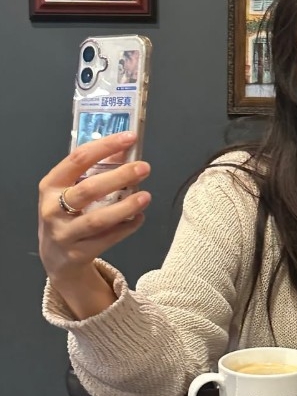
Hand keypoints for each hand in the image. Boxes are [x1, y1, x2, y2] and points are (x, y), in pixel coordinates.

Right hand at [38, 132, 150, 313]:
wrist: (56, 257)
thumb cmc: (67, 214)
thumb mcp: (71, 190)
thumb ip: (95, 171)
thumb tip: (125, 149)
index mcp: (51, 185)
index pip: (78, 159)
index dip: (105, 146)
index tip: (130, 138)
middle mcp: (53, 208)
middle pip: (88, 189)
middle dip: (119, 177)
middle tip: (144, 168)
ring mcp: (64, 233)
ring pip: (98, 219)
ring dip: (125, 207)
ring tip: (146, 196)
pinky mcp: (77, 253)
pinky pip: (106, 239)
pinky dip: (126, 227)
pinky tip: (139, 217)